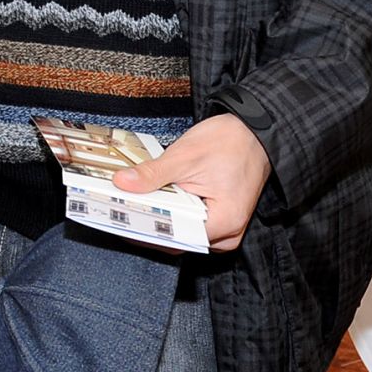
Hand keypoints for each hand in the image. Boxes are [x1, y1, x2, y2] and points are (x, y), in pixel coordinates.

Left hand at [112, 113, 272, 251]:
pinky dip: (170, 212)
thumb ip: (152, 174)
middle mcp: (227, 234)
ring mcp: (223, 228)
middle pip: (177, 238)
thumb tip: (123, 184)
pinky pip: (188, 222)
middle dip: (146, 224)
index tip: (119, 219)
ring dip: (157, 218)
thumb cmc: (230, 143)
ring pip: (181, 231)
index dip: (144, 229)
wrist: (254, 133)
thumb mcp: (185, 156)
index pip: (175, 237)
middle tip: (117, 209)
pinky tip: (150, 200)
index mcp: (224, 223)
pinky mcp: (217, 219)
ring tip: (129, 204)